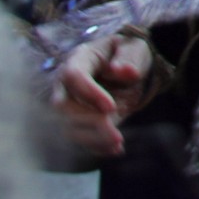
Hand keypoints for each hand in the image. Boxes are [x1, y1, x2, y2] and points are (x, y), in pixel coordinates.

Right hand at [49, 33, 154, 158]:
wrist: (129, 68)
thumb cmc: (129, 53)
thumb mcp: (135, 49)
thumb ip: (130, 58)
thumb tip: (122, 71)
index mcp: (80, 58)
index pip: (74, 76)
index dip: (89, 93)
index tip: (111, 107)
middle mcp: (67, 84)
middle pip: (63, 106)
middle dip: (89, 122)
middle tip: (116, 134)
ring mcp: (69, 105)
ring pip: (67, 127)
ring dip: (92, 139)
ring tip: (118, 142)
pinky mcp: (78, 123)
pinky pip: (79, 139)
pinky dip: (96, 147)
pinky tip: (115, 150)